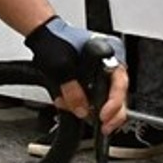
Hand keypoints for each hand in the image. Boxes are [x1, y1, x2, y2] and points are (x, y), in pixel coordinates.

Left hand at [23, 17, 126, 132]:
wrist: (42, 35)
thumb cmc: (54, 40)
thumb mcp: (61, 67)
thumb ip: (72, 90)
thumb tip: (82, 110)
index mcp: (109, 52)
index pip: (120, 82)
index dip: (114, 102)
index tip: (105, 115)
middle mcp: (109, 61)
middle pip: (118, 93)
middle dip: (110, 112)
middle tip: (104, 127)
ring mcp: (101, 71)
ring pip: (106, 97)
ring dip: (93, 109)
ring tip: (78, 112)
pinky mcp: (91, 79)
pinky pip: (93, 96)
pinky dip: (83, 104)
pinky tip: (69, 104)